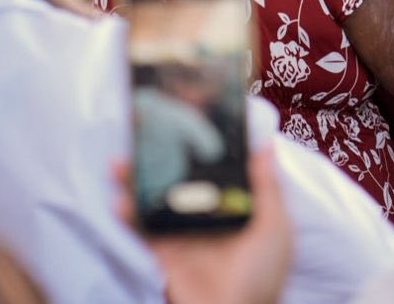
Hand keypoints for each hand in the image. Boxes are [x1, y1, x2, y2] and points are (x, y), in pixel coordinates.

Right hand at [115, 150, 291, 303]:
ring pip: (155, 199)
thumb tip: (265, 145)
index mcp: (233, 206)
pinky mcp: (164, 252)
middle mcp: (205, 215)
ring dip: (135, 181)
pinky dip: (128, 215)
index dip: (200, 146)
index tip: (186, 118)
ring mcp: (182, 233)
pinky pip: (143, 230)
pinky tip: (119, 200)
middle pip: (178, 180)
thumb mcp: (274, 228)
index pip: (215, 169)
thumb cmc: (263, 275)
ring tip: (121, 161)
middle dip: (160, 158)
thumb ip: (267, 187)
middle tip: (144, 133)